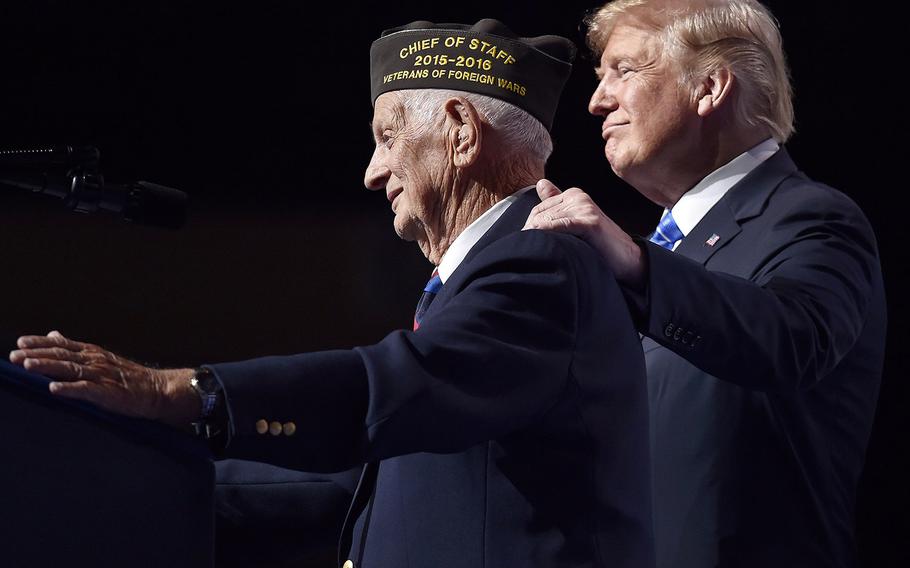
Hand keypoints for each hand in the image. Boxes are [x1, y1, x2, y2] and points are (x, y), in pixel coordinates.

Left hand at [9, 331, 198, 428]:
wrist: (156, 390)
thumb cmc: (127, 376)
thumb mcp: (101, 357)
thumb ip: (75, 348)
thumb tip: (54, 334)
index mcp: (92, 353)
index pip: (62, 344)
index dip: (40, 343)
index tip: (20, 342)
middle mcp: (95, 361)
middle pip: (62, 355)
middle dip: (36, 354)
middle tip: (14, 355)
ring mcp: (101, 376)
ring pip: (70, 369)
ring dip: (48, 367)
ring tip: (28, 366)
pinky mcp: (108, 393)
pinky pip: (85, 390)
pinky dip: (69, 389)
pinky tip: (54, 389)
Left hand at [524, 179, 644, 285]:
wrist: (628, 258)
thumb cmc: (600, 243)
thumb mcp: (577, 220)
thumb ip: (557, 202)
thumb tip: (541, 183)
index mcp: (573, 195)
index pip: (538, 209)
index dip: (529, 229)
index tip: (526, 245)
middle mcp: (578, 197)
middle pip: (539, 215)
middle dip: (531, 234)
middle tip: (526, 253)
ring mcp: (585, 207)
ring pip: (547, 221)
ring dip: (536, 237)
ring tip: (534, 253)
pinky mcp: (590, 221)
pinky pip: (560, 226)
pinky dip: (548, 234)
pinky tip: (544, 244)